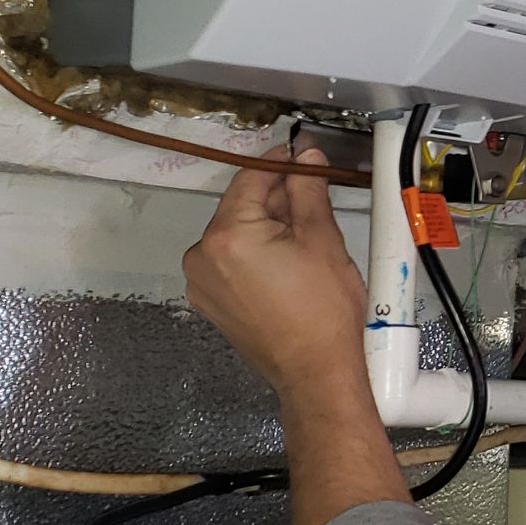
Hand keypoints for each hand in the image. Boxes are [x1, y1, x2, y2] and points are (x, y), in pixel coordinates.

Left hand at [185, 147, 367, 397]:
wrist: (316, 371)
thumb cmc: (324, 312)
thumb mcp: (322, 240)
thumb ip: (309, 190)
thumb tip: (307, 158)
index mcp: (229, 236)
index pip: (251, 179)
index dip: (279, 162)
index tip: (300, 153)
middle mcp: (203, 256)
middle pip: (241, 207)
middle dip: (276, 198)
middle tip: (313, 195)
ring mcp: (201, 281)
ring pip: (236, 233)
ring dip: (266, 225)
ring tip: (304, 237)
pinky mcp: (210, 300)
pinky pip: (230, 260)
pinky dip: (255, 252)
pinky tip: (287, 262)